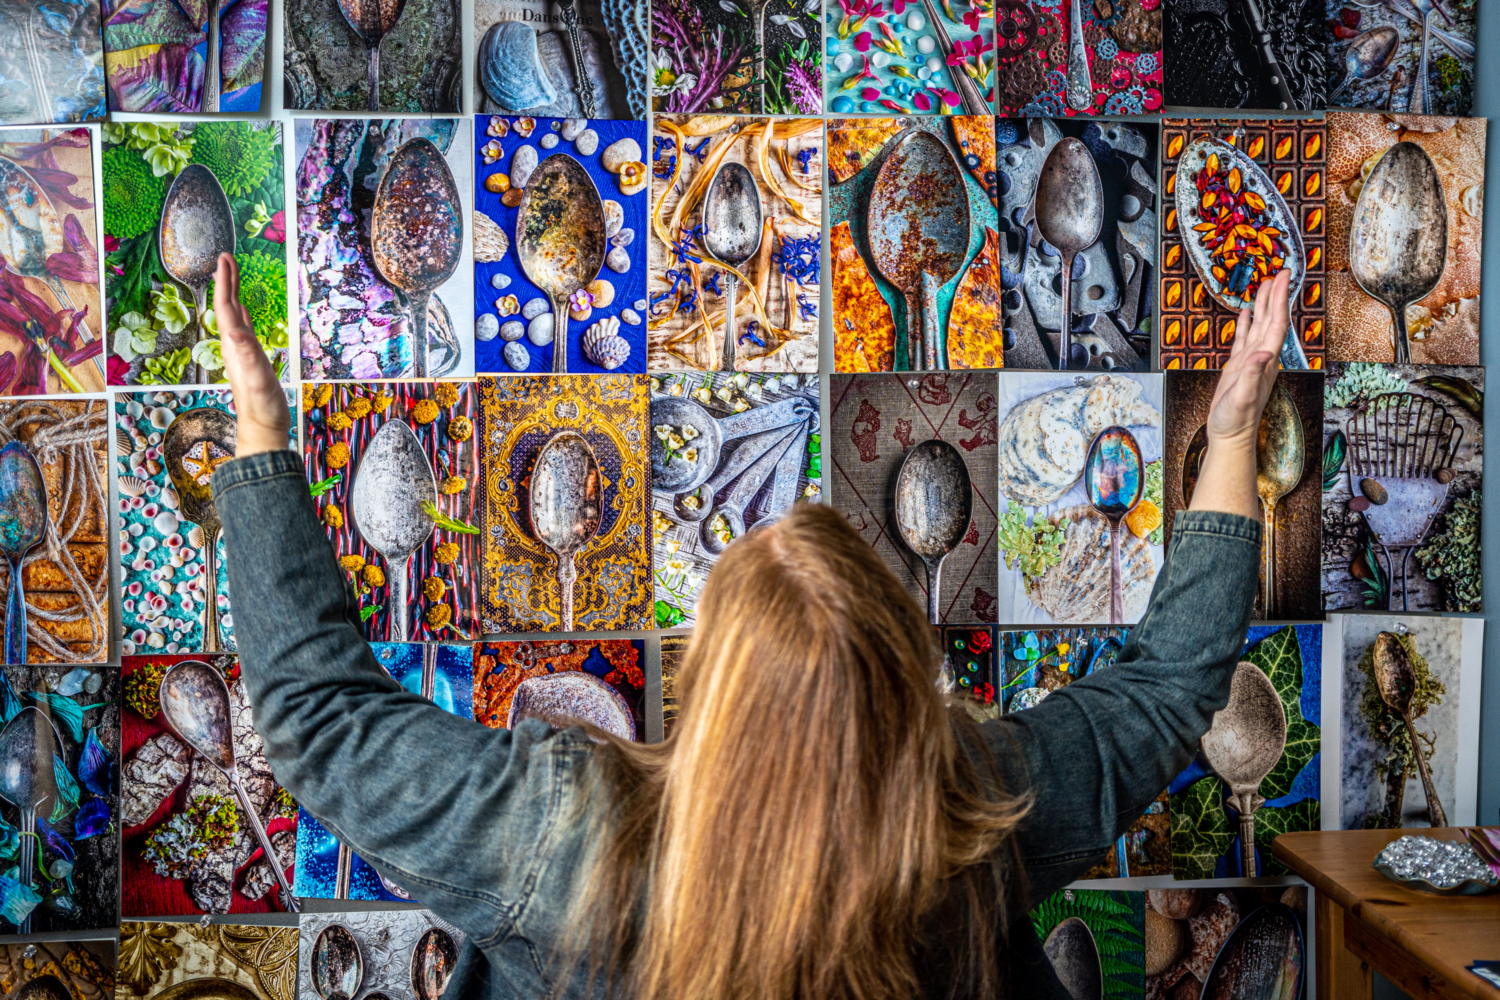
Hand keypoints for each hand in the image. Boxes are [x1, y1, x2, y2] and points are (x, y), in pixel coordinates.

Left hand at [214, 253, 289, 456]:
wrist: (263, 427)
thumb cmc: (261, 406)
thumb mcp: (256, 379)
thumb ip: (246, 354)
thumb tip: (236, 329)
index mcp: (234, 346)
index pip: (226, 308)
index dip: (224, 282)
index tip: (224, 260)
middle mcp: (234, 345)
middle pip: (227, 307)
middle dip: (226, 280)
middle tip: (226, 257)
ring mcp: (241, 351)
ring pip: (234, 315)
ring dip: (232, 293)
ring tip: (232, 275)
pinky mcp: (251, 358)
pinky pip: (244, 328)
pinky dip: (243, 313)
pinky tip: (244, 310)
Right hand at [1189, 269, 1290, 519]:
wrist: (1231, 436)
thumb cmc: (1236, 421)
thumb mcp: (1243, 398)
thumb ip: (1253, 376)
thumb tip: (1263, 354)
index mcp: (1264, 361)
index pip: (1276, 324)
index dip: (1280, 300)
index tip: (1283, 279)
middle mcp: (1262, 358)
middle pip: (1272, 320)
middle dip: (1276, 296)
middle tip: (1279, 272)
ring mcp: (1251, 362)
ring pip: (1260, 326)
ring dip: (1263, 305)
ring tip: (1264, 285)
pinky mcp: (1239, 368)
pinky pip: (1244, 339)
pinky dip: (1247, 323)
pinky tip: (1246, 313)